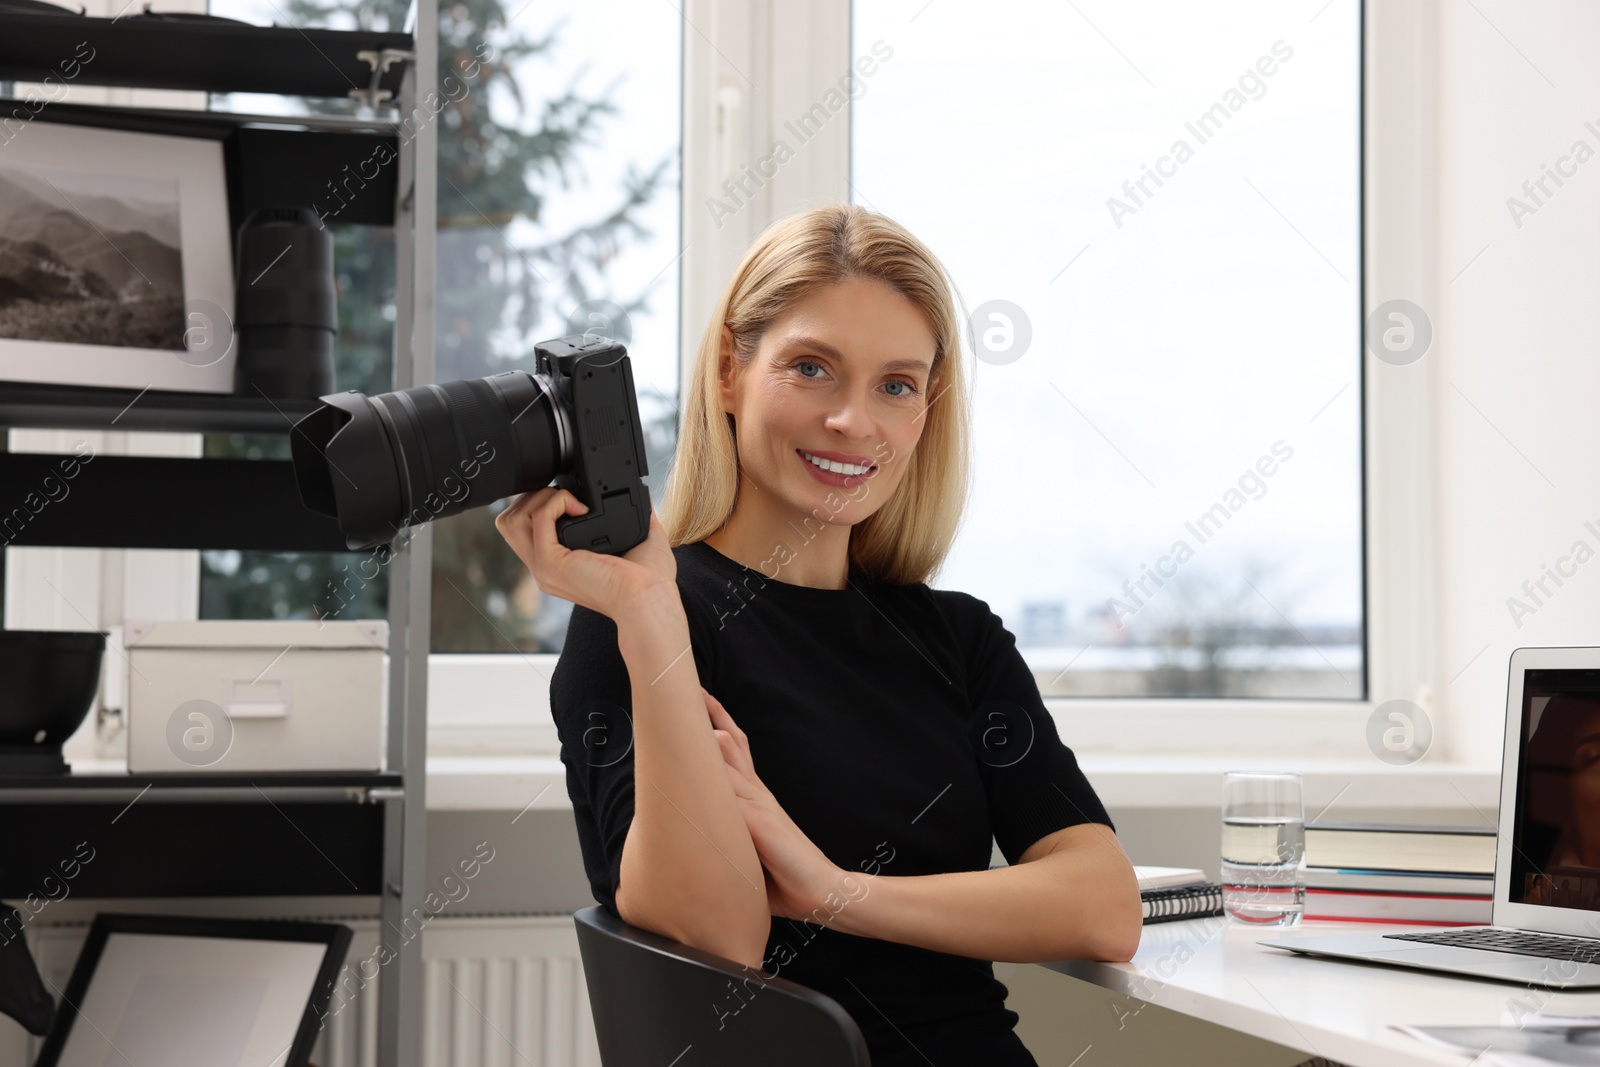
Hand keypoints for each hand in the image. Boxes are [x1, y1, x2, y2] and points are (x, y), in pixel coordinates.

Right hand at [493, 487, 674, 621]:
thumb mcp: (637, 539)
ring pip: (512, 520)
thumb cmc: (651, 580)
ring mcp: (544, 568)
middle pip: (509, 523)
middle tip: (565, 496)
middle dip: (533, 497)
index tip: (568, 497)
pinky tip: (582, 507)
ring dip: (542, 497)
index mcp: (559, 565)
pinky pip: (539, 518)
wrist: (650, 598)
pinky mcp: (551, 564)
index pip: (523, 529)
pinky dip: (558, 501)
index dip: (538, 505)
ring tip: (572, 500)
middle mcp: (545, 568)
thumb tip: (642, 494)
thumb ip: (635, 515)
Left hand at [701, 686, 853, 924]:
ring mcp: (760, 806)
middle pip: (733, 746)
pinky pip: (732, 796)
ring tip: (690, 709)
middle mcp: (759, 796)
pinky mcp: (761, 823)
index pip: (737, 753)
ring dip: (710, 738)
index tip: (700, 703)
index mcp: (758, 802)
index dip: (719, 726)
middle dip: (711, 718)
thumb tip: (707, 840)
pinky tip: (702, 758)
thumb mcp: (754, 854)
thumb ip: (735, 840)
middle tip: (690, 689)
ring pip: (729, 763)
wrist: (825, 893)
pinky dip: (716, 776)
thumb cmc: (789, 879)